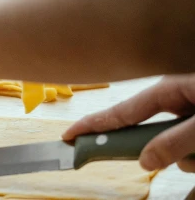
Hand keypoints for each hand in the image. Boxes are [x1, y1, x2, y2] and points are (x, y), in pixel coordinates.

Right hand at [62, 75, 194, 172]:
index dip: (93, 124)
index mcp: (165, 88)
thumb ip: (173, 142)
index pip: (121, 112)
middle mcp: (172, 95)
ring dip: (190, 155)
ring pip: (173, 143)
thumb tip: (144, 161)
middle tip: (187, 152)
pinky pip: (187, 143)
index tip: (68, 135)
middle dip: (167, 152)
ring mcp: (186, 105)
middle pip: (150, 133)